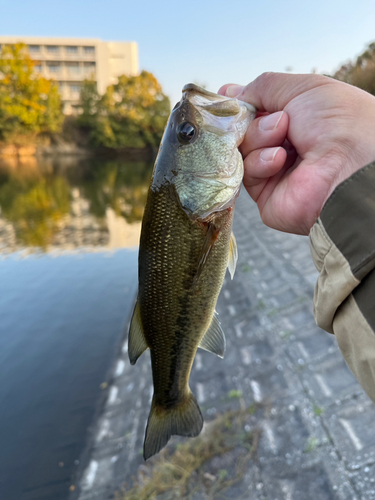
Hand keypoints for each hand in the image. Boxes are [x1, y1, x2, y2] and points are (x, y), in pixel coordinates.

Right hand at [218, 73, 374, 234]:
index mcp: (294, 121)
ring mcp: (274, 174)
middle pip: (244, 132)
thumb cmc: (338, 121)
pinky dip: (261, 162)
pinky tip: (280, 159)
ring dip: (259, 137)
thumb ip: (263, 87)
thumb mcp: (301, 88)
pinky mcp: (266, 197)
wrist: (351, 163)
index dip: (241, 106)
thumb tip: (229, 92)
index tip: (228, 98)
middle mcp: (283, 148)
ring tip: (283, 135)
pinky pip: (246, 175)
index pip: (255, 113)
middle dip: (253, 121)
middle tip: (277, 119)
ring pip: (242, 151)